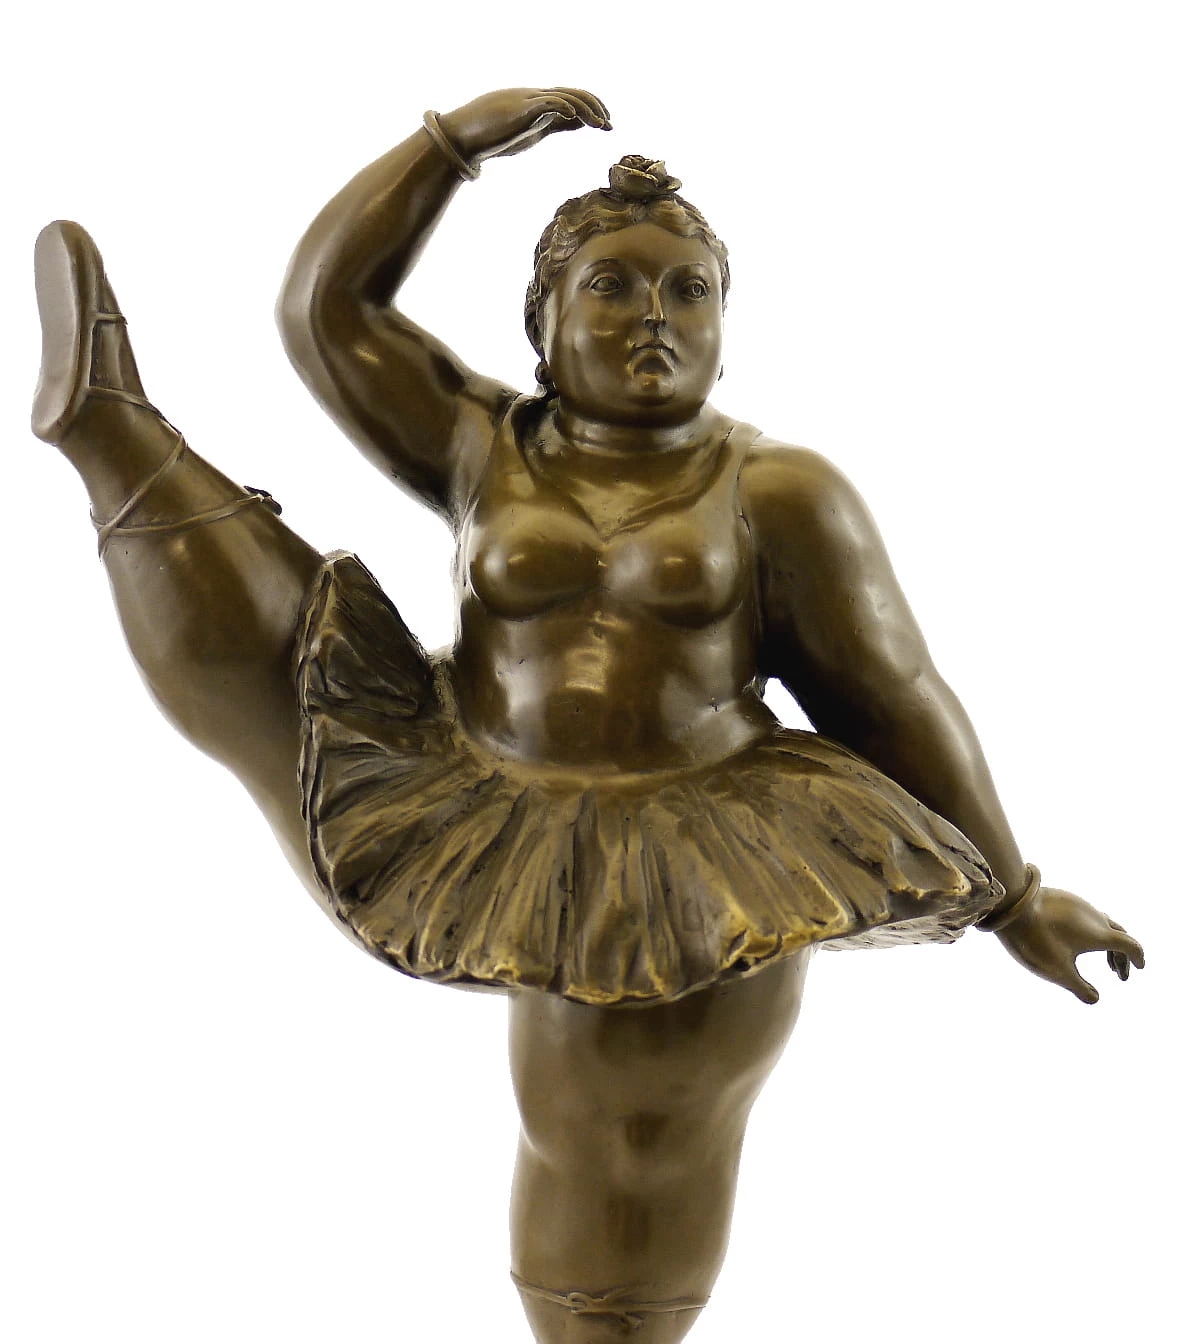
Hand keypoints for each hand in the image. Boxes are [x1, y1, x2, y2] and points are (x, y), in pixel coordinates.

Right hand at [439, 88, 610, 165]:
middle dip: (596, 107)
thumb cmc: (491, 137)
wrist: (466, 135)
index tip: (607, 126)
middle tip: (610, 124)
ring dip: (587, 109)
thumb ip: (543, 128)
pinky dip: (564, 107)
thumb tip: (556, 131)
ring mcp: (530, 101)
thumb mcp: (526, 134)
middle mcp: (537, 99)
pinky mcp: (522, 109)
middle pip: (574, 95)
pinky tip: (576, 117)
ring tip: (601, 123)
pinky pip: (548, 102)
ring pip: (566, 97)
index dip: (592, 112)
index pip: (572, 103)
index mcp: (539, 107)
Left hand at [995, 884, 1143, 1003]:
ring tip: (1103, 961)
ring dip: (1108, 942)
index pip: (1130, 945)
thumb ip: (1079, 988)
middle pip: (1118, 935)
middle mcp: (1093, 915)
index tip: (1140, 968)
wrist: (1010, 903)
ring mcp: (1077, 903)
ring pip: (1102, 923)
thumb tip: (1095, 999)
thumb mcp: (1058, 971)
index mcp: (1100, 933)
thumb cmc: (1035, 940)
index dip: (1137, 958)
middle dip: (1122, 955)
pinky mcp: (1062, 898)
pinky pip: (1085, 915)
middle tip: (1118, 974)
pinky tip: (1077, 939)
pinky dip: (1092, 930)